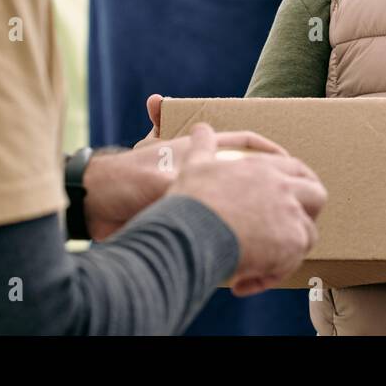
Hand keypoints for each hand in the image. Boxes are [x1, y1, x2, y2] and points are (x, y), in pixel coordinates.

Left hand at [83, 94, 289, 240]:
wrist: (93, 206)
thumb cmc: (128, 181)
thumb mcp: (167, 176)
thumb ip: (195, 177)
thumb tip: (222, 183)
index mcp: (201, 148)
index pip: (246, 142)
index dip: (271, 152)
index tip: (291, 164)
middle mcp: (200, 166)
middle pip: (243, 169)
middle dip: (266, 181)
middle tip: (291, 198)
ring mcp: (192, 188)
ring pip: (231, 196)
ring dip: (249, 208)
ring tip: (273, 223)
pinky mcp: (182, 210)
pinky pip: (214, 219)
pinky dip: (227, 230)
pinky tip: (240, 243)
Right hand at [169, 123, 326, 295]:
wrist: (190, 231)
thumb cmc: (190, 200)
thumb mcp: (195, 166)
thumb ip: (203, 147)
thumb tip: (201, 128)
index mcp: (264, 168)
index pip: (296, 168)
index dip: (298, 182)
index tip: (293, 196)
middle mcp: (284, 188)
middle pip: (317, 195)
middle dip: (309, 213)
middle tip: (290, 231)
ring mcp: (291, 215)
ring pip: (307, 234)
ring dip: (289, 250)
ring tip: (264, 263)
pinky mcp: (292, 243)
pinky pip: (290, 264)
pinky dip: (270, 276)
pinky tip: (244, 282)